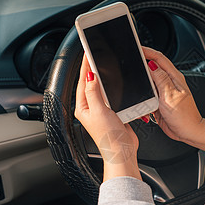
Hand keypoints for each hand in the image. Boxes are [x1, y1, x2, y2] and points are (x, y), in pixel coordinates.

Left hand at [74, 55, 140, 180]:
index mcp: (83, 107)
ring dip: (103, 78)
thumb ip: (94, 92)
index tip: (88, 54)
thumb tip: (89, 75)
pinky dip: (112, 87)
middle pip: (90, 84)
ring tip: (103, 64)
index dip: (85, 66)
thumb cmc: (108, 137)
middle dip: (92, 69)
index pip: (82, 82)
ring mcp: (101, 110)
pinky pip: (111, 96)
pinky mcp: (112, 112)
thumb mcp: (99, 111)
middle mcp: (90, 108)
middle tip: (95, 55)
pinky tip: (115, 82)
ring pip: (101, 89)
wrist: (122, 151)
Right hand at [143, 47, 203, 144]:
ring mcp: (165, 91)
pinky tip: (141, 97)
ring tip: (135, 80)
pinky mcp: (160, 101)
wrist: (188, 132)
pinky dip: (143, 95)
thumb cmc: (184, 116)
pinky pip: (148, 94)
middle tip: (131, 62)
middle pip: (153, 67)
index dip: (147, 51)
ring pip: (149, 81)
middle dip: (141, 63)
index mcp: (174, 77)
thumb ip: (160, 79)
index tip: (137, 48)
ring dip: (141, 81)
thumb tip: (151, 66)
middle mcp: (170, 82)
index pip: (159, 58)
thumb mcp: (170, 95)